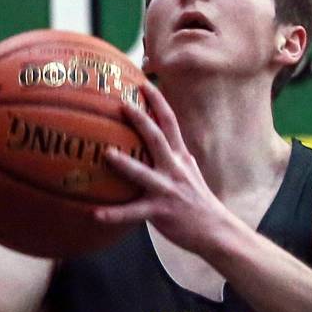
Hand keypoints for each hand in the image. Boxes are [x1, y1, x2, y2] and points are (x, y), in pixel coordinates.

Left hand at [94, 84, 228, 252]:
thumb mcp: (188, 173)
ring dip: (125, 163)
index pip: (171, 122)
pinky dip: (114, 214)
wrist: (215, 229)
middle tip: (122, 104)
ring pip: (144, 173)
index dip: (158, 101)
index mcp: (181, 157)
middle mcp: (174, 168)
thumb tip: (153, 144)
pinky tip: (95, 214)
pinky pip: (134, 212)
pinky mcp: (161, 211)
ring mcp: (167, 190)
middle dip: (140, 120)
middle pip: (157, 138)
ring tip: (106, 153)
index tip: (144, 83)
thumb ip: (172, 158)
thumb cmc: (197, 201)